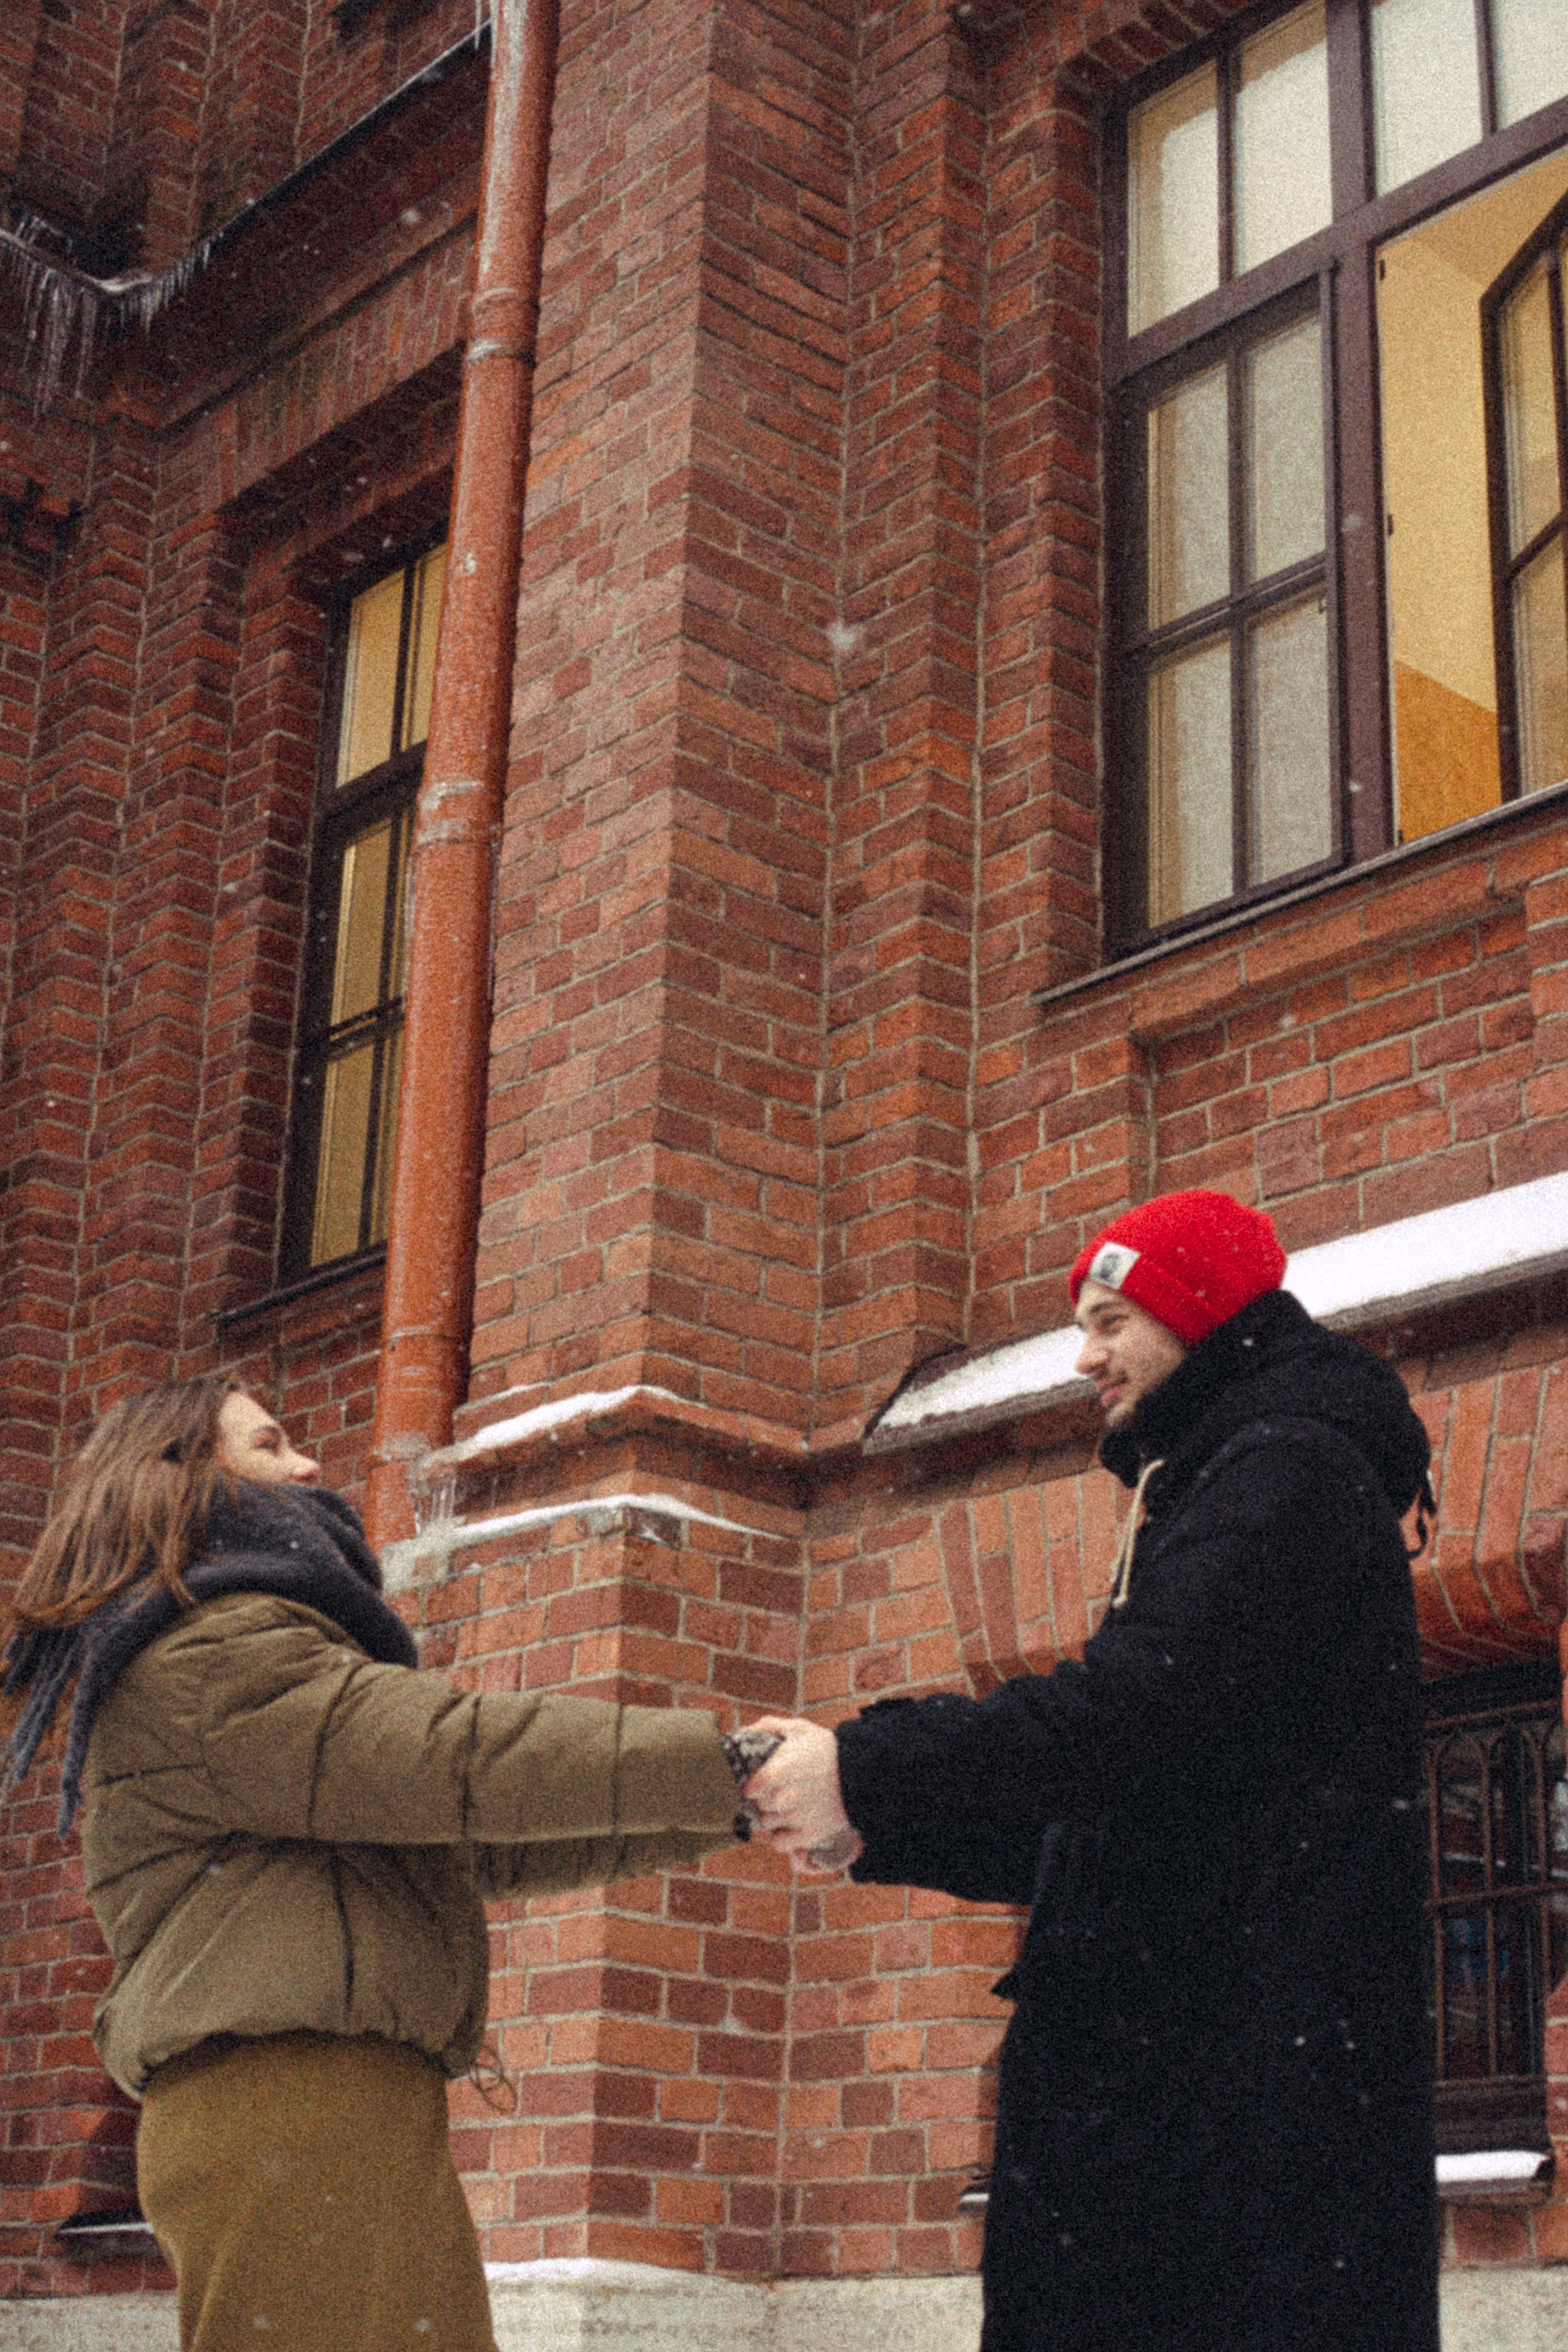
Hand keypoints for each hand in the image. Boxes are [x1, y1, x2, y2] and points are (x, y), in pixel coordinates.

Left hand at [741, 1716, 860, 1870]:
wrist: (864, 1775)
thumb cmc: (830, 1751)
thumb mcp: (803, 1730)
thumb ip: (772, 1726)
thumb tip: (748, 1729)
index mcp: (781, 1769)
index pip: (751, 1787)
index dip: (753, 1785)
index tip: (757, 1783)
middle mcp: (785, 1796)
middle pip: (759, 1804)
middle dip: (765, 1797)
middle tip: (779, 1790)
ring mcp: (796, 1817)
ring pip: (767, 1823)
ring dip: (774, 1815)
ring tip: (788, 1805)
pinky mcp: (808, 1834)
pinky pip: (780, 1843)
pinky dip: (781, 1836)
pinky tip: (790, 1824)